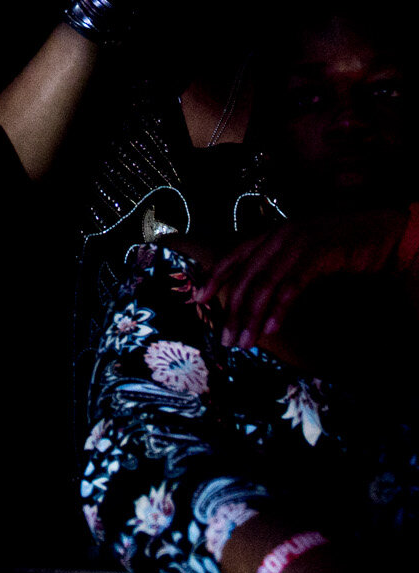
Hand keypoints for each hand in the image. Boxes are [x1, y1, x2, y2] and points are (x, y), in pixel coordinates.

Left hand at [197, 206, 414, 349]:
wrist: (375, 230)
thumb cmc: (334, 247)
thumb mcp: (298, 254)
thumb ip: (277, 268)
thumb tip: (256, 296)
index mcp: (268, 236)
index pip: (233, 256)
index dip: (214, 277)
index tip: (198, 299)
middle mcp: (276, 237)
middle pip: (245, 278)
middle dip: (233, 311)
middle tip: (226, 340)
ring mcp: (295, 244)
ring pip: (264, 284)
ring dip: (252, 316)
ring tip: (245, 342)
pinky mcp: (317, 255)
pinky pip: (292, 284)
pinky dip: (280, 307)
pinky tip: (272, 327)